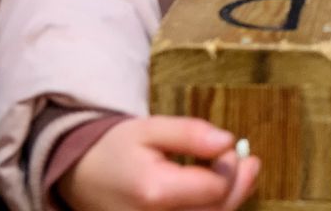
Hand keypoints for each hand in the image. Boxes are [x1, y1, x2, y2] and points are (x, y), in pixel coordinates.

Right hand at [59, 115, 260, 210]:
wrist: (80, 177)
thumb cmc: (114, 150)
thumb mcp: (150, 128)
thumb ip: (190, 134)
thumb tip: (228, 140)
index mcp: (155, 192)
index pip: (216, 186)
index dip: (230, 165)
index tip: (229, 146)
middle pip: (219, 210)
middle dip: (239, 185)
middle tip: (251, 161)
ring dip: (231, 198)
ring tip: (240, 172)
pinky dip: (213, 208)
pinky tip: (220, 190)